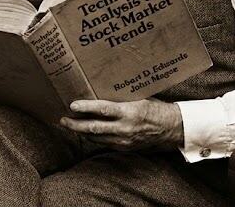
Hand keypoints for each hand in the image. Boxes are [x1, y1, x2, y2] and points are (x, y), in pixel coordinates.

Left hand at [59, 99, 183, 151]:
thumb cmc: (154, 108)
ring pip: (96, 138)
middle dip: (75, 124)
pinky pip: (103, 143)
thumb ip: (121, 97)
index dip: (86, 108)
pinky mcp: (124, 148)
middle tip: (62, 119)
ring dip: (81, 132)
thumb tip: (99, 87)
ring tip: (69, 124)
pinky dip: (92, 137)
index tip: (72, 105)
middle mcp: (125, 129)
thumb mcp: (139, 98)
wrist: (171, 129)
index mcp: (130, 112)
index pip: (103, 110)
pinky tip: (85, 132)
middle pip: (94, 128)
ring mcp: (124, 141)